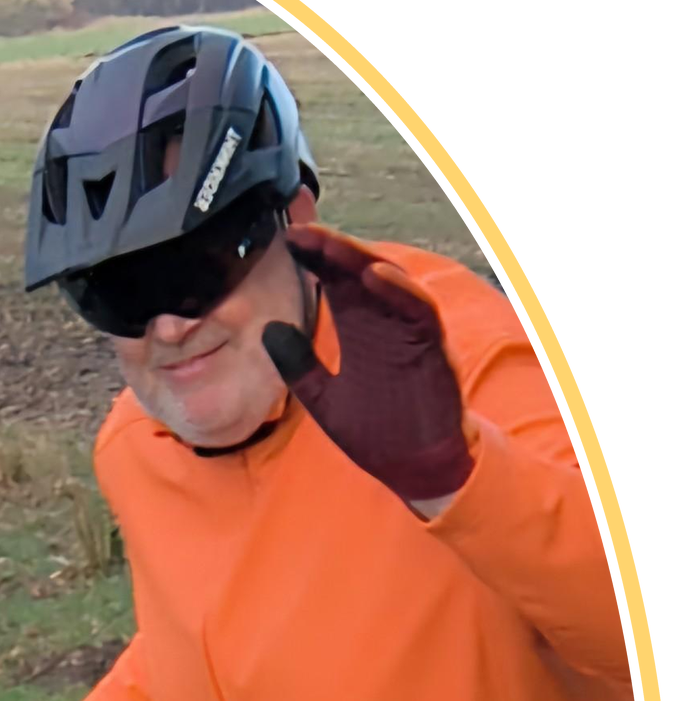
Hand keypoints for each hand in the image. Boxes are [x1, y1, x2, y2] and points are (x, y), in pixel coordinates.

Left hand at [262, 225, 474, 508]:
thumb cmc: (379, 431)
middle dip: (332, 248)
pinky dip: (399, 291)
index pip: (335, 281)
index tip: (287, 238)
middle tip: (301, 231)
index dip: (314, 257)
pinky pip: (419, 312)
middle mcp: (384, 322)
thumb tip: (268, 330)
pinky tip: (375, 276)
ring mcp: (410, 332)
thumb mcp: (323, 399)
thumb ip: (298, 365)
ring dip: (361, 260)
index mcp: (359, 329)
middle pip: (358, 272)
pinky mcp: (432, 349)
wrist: (417, 469)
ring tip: (331, 244)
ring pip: (389, 282)